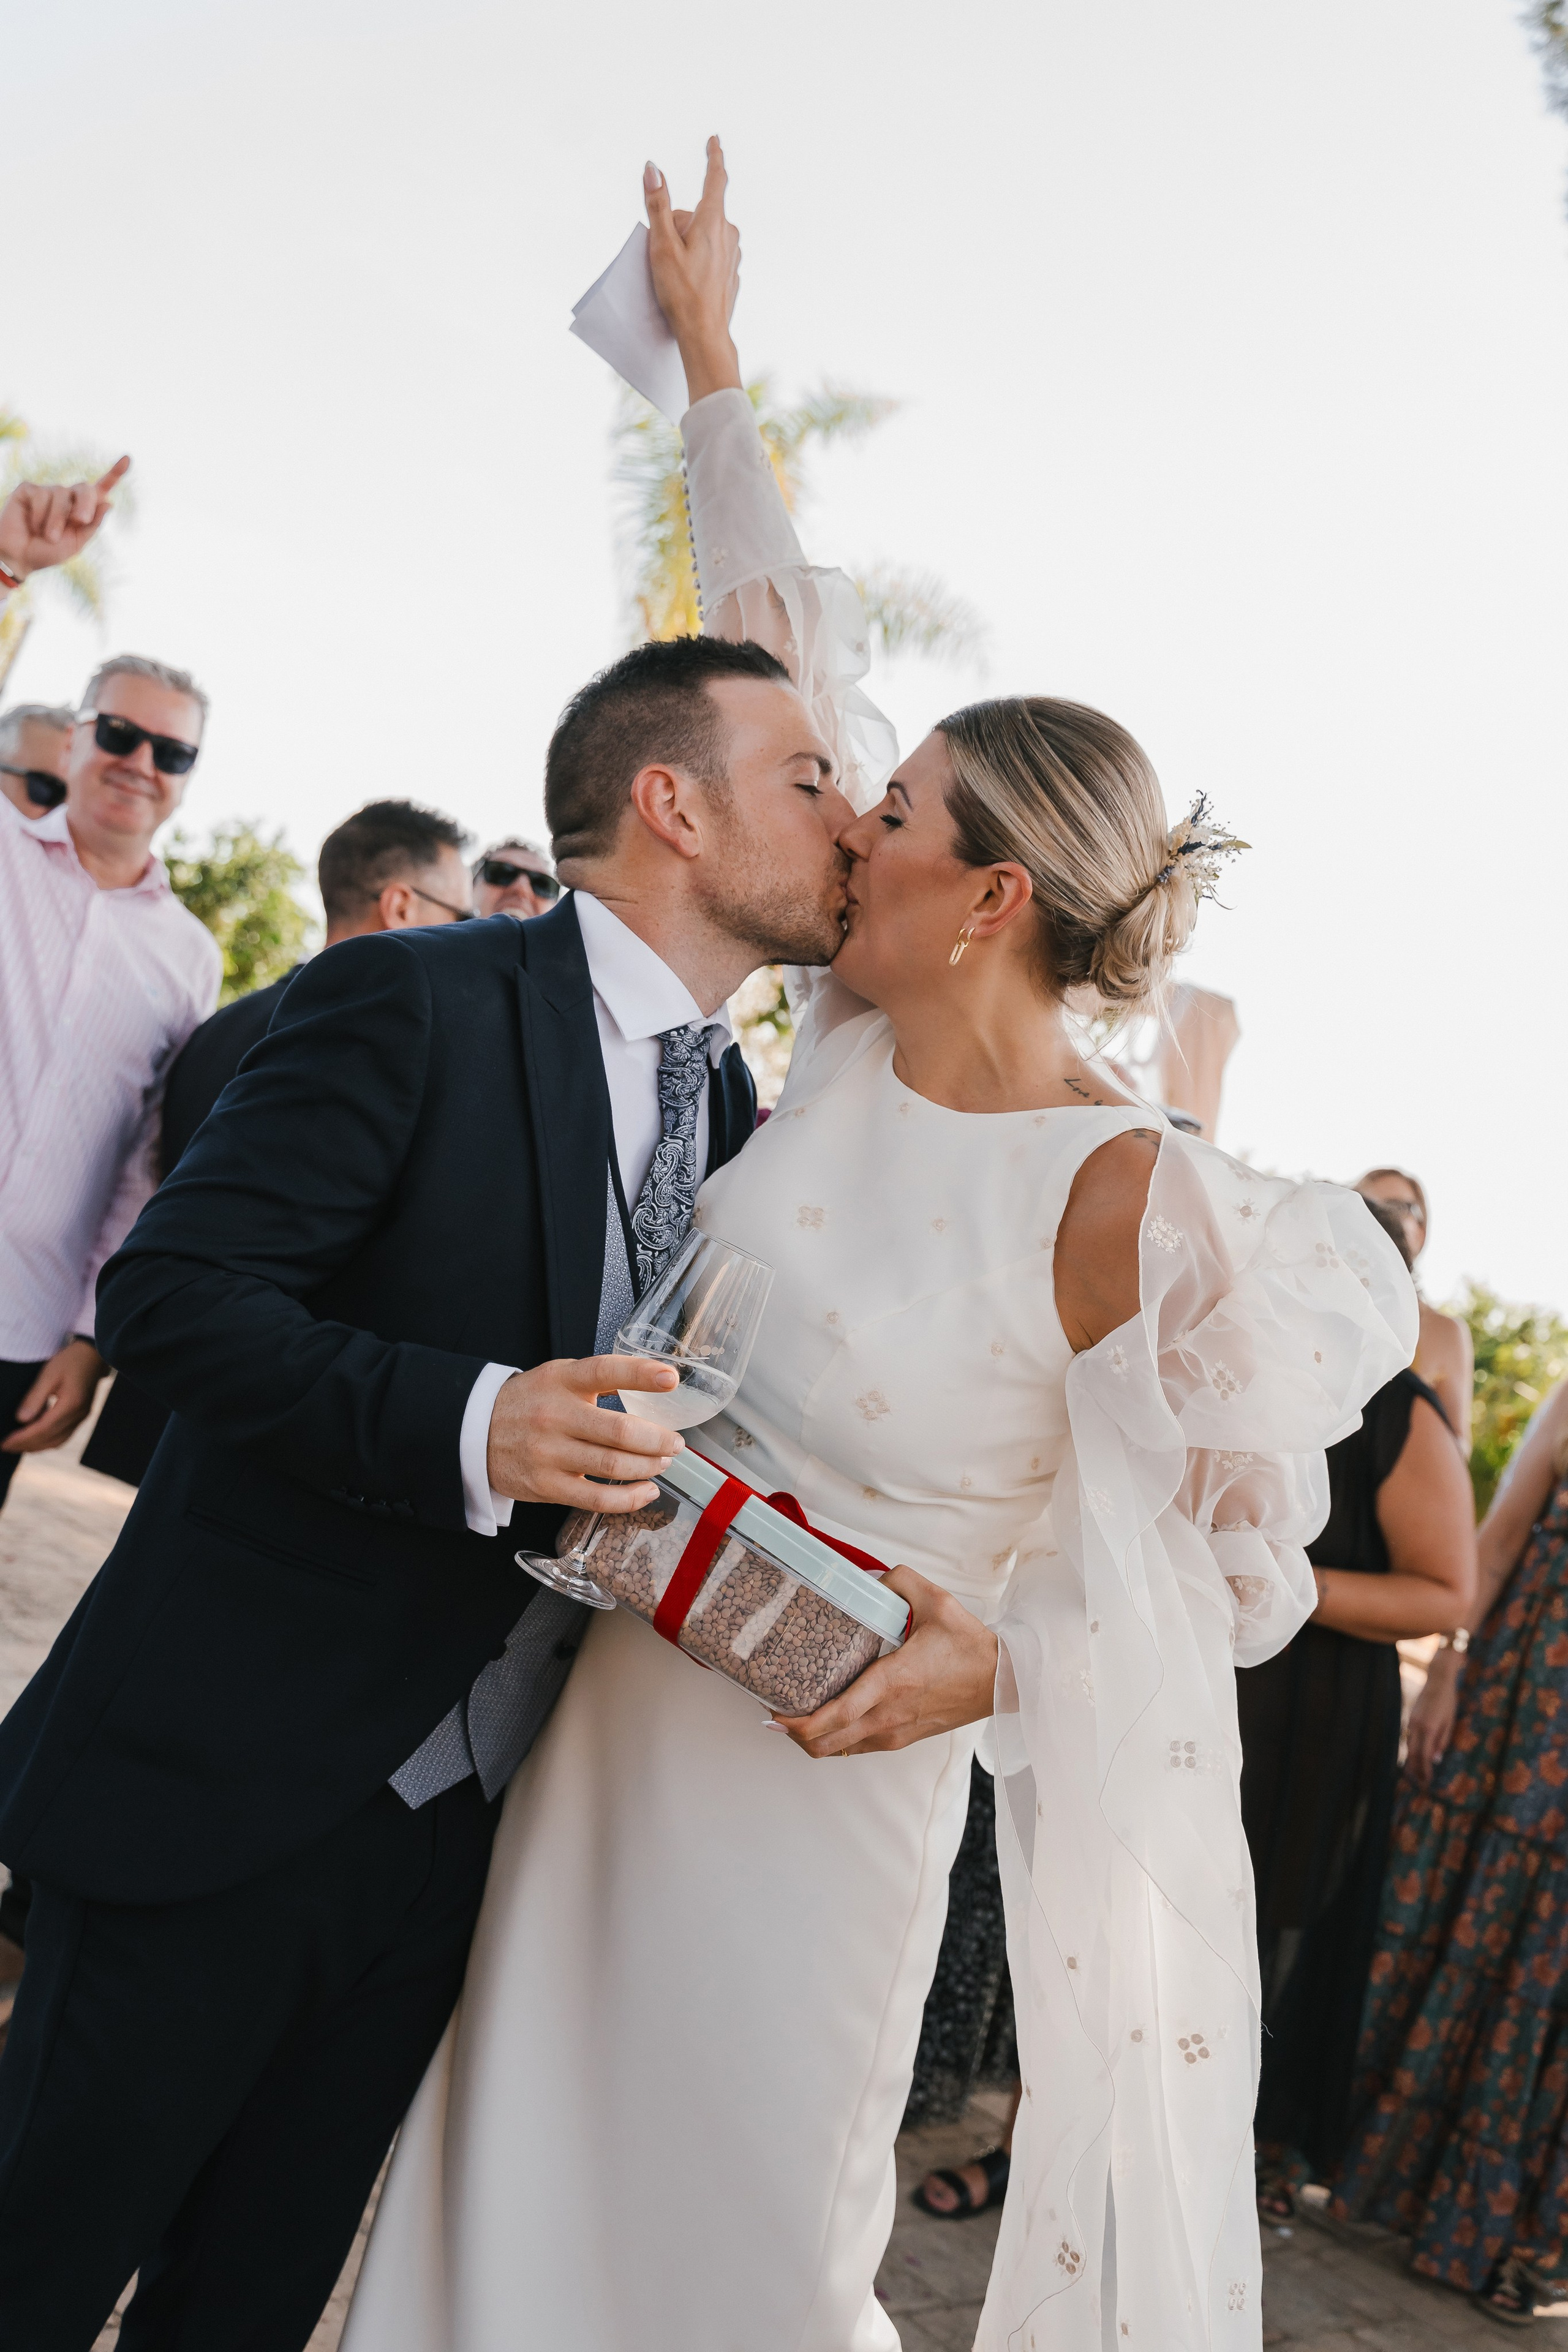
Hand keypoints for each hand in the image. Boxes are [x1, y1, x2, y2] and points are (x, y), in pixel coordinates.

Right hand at [0, 458, 129, 581]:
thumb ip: (92, 525)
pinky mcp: (28, 490)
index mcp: (81, 509)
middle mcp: (66, 497)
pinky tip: (31, 524)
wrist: (19, 558)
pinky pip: (40, 495)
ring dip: (56, 519)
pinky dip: (38, 515)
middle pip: (85, 488)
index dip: (114, 474)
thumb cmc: (47, 552)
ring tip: (47, 535)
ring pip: (61, 494)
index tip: (128, 459)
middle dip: (85, 505)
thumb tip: (108, 502)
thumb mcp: (76, 543)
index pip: (100, 489)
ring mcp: (47, 491)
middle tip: (79, 522)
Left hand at [1, 1339, 106, 1454]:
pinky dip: (46, 1441)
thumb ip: (34, 1397)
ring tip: (17, 1445)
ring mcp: (82, 1418)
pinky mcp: (81, 1417)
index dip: (23, 1438)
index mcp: (71, 1404)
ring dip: (36, 1446)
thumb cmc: (69, 1361)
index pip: (43, 1429)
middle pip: (50, 1440)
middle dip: (26, 1445)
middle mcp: (79, 1415)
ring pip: (57, 1442)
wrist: (92, 1355)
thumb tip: (21, 1420)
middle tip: (5, 1446)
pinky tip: (34, 1438)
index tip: (5, 1442)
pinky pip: (63, 1436)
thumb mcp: (48, 1374)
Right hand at [486, 1354, 684, 1512]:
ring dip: (649, 1467)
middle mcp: (555, 1415)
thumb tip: (656, 1382)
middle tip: (675, 1442)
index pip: (605, 1371)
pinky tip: (646, 1491)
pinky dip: (629, 1498)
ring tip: (662, 1462)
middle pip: (619, 1430)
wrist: (474, 1433)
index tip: (670, 1378)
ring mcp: (549, 1453)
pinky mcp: (546, 1485)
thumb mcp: (557, 1376)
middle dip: (658, 1439)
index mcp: (562, 1381)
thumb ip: (598, 1378)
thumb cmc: (529, 1403)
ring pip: (613, 1466)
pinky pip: (597, 1499)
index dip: (640, 1374)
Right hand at [644, 136, 742, 402]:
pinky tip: (688, 283)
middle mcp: (729, 234)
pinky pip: (709, 256)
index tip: (714, 140)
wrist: (704, 335)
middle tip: (665, 253)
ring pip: (703, 236)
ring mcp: (733, 255)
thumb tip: (652, 168)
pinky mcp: (731, 273)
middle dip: (677, 224)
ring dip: (685, 244)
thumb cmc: (682, 293)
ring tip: (676, 273)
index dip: (713, 156)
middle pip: (697, 214)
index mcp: (713, 222)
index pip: (715, 178)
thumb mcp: (662, 245)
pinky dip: (695, 261)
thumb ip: (657, 204)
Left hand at [772, 1565, 999, 1756]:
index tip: (774, 1712)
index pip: (837, 1715)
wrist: (1001, 1681)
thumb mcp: (937, 1600)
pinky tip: (826, 1721)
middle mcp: (889, 1715)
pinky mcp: (902, 1739)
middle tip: (772, 1713)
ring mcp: (895, 1732)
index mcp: (893, 1683)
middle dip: (792, 1734)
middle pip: (826, 1743)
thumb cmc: (969, 1645)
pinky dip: (834, 1741)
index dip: (799, 1722)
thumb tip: (869, 1579)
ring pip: (839, 1751)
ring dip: (811, 1739)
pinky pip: (857, 1748)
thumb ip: (899, 1581)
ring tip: (792, 1716)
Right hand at [1404, 1648, 1461, 1787]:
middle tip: (1421, 1782)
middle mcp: (1416, 1726)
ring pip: (1409, 1746)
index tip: (1428, 1782)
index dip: (1425, 1771)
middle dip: (1416, 1770)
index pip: (1424, 1756)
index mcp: (1428, 1729)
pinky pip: (1409, 1737)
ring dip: (1413, 1761)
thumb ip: (1442, 1741)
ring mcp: (1411, 1722)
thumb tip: (1435, 1759)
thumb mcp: (1449, 1722)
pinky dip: (1412, 1749)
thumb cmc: (1448, 1701)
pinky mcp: (1410, 1718)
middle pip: (1412, 1754)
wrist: (1437, 1681)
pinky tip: (1417, 1755)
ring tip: (1418, 1773)